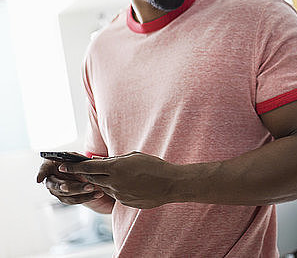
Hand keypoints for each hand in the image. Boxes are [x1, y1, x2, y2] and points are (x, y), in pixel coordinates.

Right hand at [36, 159, 104, 204]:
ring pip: (68, 196)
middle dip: (73, 186)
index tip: (39, 179)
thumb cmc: (71, 161)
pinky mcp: (67, 198)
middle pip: (59, 186)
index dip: (41, 174)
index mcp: (49, 168)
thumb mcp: (72, 156)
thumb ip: (72, 158)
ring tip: (94, 188)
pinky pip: (76, 200)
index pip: (43, 170)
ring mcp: (58, 192)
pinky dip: (88, 197)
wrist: (77, 170)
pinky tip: (98, 194)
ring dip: (82, 194)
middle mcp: (51, 182)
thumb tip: (74, 162)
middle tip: (86, 185)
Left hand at [58, 151, 177, 208]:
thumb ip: (115, 159)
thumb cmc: (154, 166)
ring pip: (104, 187)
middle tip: (83, 170)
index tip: (62, 165)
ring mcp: (119, 195)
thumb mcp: (134, 157)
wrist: (171, 184)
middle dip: (87, 174)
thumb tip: (99, 160)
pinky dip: (117, 188)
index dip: (74, 166)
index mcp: (116, 168)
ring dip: (104, 181)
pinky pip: (116, 194)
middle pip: (92, 178)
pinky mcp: (125, 203)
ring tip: (115, 175)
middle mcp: (114, 182)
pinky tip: (130, 184)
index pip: (88, 167)